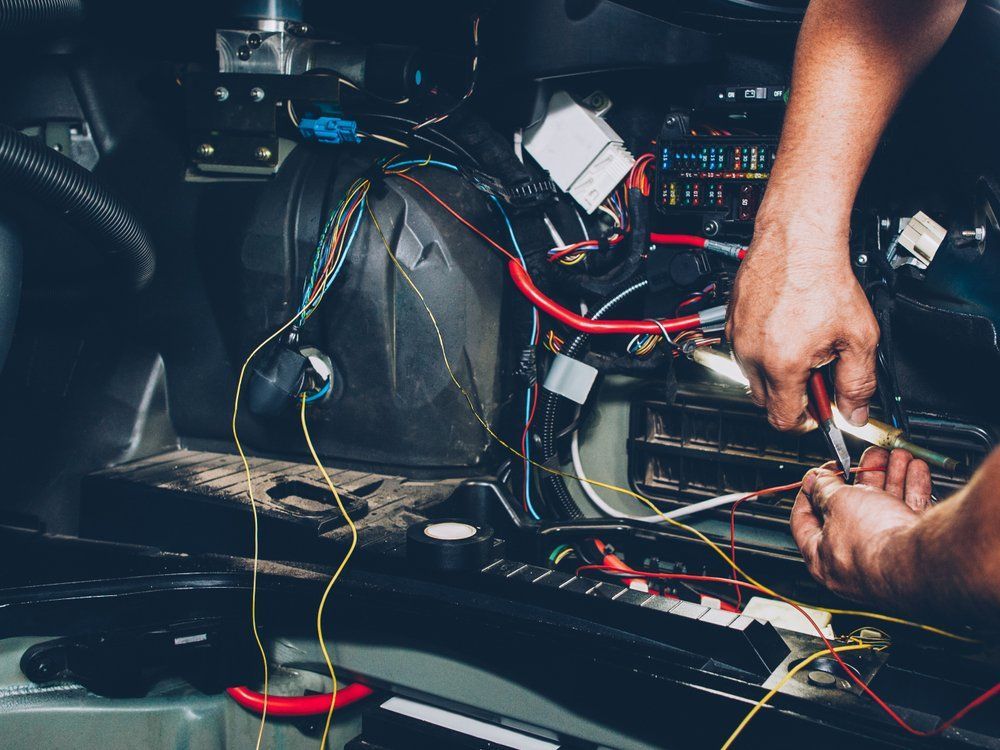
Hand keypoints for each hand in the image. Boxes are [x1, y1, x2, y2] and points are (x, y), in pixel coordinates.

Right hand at [725, 223, 879, 430]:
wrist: (797, 240)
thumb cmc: (823, 278)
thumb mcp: (859, 336)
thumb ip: (858, 383)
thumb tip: (855, 412)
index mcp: (782, 365)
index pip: (783, 418)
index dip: (806, 421)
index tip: (818, 412)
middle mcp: (752, 355)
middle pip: (765, 401)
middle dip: (791, 395)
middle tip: (817, 372)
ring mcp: (738, 338)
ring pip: (753, 375)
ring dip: (776, 372)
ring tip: (802, 343)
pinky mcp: (732, 322)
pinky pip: (744, 351)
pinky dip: (763, 349)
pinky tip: (786, 328)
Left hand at [791, 446, 931, 603]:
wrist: (925, 560)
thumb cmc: (873, 541)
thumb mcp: (837, 502)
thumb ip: (824, 488)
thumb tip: (816, 481)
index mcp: (823, 558)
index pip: (805, 522)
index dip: (809, 493)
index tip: (816, 476)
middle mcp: (853, 563)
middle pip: (850, 511)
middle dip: (861, 478)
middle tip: (864, 459)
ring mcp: (886, 559)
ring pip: (883, 509)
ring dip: (890, 477)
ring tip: (896, 457)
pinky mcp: (914, 553)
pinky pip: (908, 515)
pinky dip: (912, 489)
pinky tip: (916, 469)